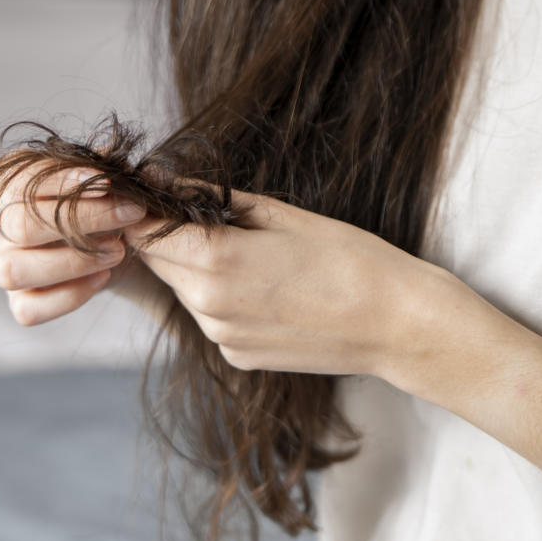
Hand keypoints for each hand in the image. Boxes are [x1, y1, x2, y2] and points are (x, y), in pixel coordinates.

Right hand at [0, 163, 148, 325]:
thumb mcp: (114, 184)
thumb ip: (119, 172)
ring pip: (13, 271)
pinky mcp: (21, 302)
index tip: (107, 183)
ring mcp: (7, 266)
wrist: (125, 249)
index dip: (61, 181)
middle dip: (80, 219)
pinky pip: (28, 309)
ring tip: (118, 251)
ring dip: (72, 261)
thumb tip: (133, 171)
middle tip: (129, 213)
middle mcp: (2, 227)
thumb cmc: (110, 207)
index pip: (19, 180)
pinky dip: (69, 296)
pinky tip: (103, 278)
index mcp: (15, 188)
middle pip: (19, 225)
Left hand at [121, 185, 461, 379]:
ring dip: (196, 270)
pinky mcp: (236, 357)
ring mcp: (221, 336)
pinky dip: (221, 300)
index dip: (147, 212)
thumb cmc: (347, 256)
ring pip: (183, 291)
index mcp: (215, 260)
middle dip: (170, 239)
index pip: (145, 232)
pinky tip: (265, 289)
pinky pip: (210, 319)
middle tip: (208, 218)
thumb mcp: (279, 213)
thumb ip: (213, 199)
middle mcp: (208, 305)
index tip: (160, 197)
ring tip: (250, 255)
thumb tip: (164, 182)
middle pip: (159, 263)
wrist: (396, 323)